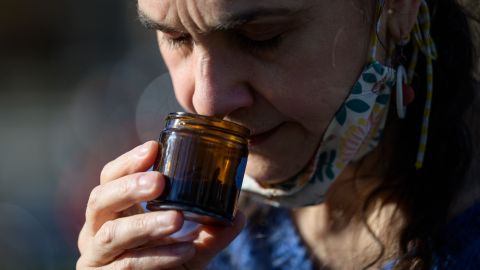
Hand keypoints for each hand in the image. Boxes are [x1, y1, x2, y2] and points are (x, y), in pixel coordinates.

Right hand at [77, 141, 244, 268]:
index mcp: (114, 212)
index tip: (154, 147)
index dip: (129, 162)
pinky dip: (158, 255)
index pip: (111, 178)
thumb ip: (210, 232)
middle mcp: (97, 230)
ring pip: (112, 233)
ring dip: (146, 224)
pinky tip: (185, 249)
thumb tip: (238, 215)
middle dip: (129, 187)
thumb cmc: (166, 266)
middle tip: (160, 181)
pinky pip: (128, 264)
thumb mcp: (188, 246)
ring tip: (177, 218)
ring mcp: (97, 257)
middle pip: (100, 199)